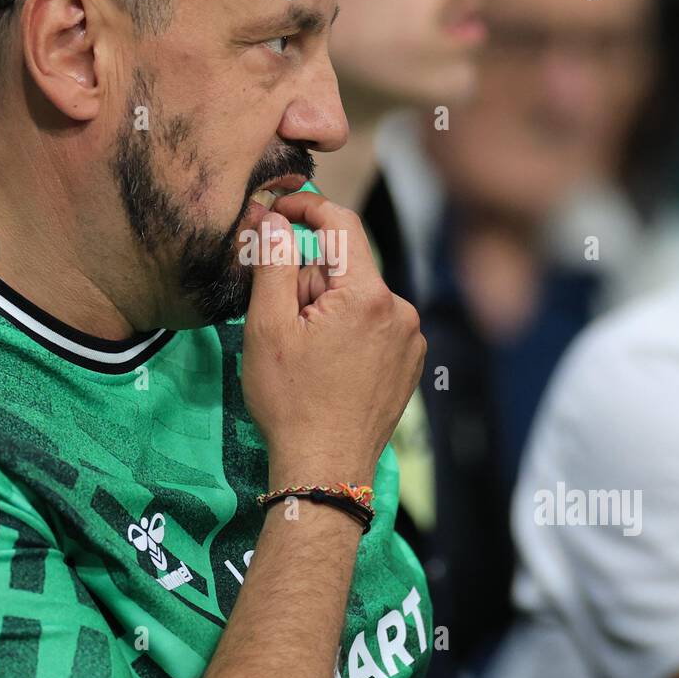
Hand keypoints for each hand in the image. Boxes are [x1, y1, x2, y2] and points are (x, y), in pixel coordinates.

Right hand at [242, 192, 425, 486]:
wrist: (326, 468)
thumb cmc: (292, 402)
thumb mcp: (268, 327)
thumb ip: (272, 264)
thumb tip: (272, 220)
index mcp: (368, 295)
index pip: (341, 224)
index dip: (305, 209)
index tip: (276, 212)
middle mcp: (400, 310)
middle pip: (346, 266)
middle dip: (308, 278)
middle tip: (280, 319)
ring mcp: (410, 338)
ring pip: (358, 296)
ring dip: (326, 306)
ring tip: (304, 351)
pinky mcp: (410, 362)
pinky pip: (374, 324)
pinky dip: (348, 330)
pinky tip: (328, 365)